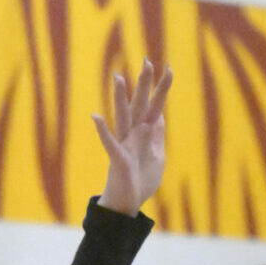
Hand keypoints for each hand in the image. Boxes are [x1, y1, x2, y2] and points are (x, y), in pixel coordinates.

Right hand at [93, 59, 172, 216]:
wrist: (128, 203)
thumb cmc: (142, 180)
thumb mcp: (157, 156)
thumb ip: (157, 136)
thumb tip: (159, 116)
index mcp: (147, 134)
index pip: (156, 106)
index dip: (162, 89)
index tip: (169, 68)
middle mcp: (134, 134)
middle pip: (140, 104)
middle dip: (144, 84)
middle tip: (148, 61)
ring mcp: (125, 144)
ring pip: (123, 116)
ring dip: (120, 98)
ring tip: (118, 77)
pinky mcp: (118, 158)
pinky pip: (109, 142)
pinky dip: (103, 130)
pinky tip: (96, 116)